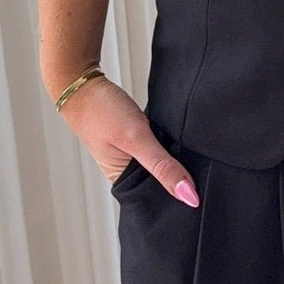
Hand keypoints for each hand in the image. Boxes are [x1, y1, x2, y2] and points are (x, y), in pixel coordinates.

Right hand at [53, 72, 199, 206]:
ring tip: (184, 149)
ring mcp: (132, 157)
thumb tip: (188, 194)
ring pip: (162, 164)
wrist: (82, 84)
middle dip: (179, 174)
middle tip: (193, 162)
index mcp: (123, 183)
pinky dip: (167, 144)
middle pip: (163, 182)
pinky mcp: (135, 142)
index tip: (200, 190)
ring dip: (174, 158)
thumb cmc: (99, 110)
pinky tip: (172, 139)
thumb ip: (162, 165)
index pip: (159, 199)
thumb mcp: (136, 138)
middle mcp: (127, 173)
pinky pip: (158, 149)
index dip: (181, 195)